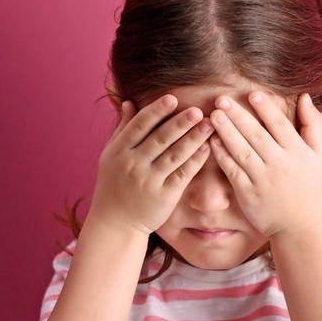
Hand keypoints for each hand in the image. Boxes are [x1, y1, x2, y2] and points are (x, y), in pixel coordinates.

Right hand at [89, 94, 215, 234]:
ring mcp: (149, 181)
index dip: (156, 111)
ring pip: (174, 155)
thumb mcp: (111, 156)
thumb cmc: (115, 183)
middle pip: (160, 139)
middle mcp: (133, 164)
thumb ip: (123, 129)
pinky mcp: (164, 195)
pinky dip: (196, 160)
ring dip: (193, 139)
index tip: (172, 98)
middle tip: (198, 110)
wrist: (115, 222)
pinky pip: (183, 174)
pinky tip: (208, 148)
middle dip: (180, 123)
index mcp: (119, 151)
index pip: (139, 126)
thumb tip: (128, 102)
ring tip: (209, 124)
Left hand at [206, 91, 321, 239]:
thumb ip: (313, 124)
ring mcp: (262, 179)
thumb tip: (305, 96)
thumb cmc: (308, 184)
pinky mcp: (248, 193)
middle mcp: (280, 164)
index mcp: (297, 152)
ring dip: (226, 132)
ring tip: (214, 115)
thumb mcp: (318, 154)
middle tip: (222, 99)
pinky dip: (222, 155)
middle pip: (256, 135)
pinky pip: (232, 170)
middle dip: (238, 116)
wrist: (300, 225)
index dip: (266, 109)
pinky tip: (212, 141)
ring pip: (242, 151)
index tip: (252, 94)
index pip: (280, 126)